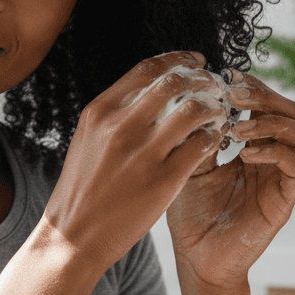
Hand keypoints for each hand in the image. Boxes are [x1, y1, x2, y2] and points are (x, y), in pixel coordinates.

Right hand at [44, 50, 241, 272]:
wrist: (74, 236)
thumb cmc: (83, 189)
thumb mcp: (88, 139)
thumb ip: (116, 114)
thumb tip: (151, 90)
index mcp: (100, 112)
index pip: (147, 69)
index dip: (178, 59)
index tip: (195, 61)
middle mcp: (121, 126)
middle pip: (175, 82)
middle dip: (203, 78)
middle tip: (216, 85)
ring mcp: (143, 153)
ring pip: (194, 110)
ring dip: (214, 106)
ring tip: (221, 112)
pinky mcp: (164, 180)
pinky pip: (202, 145)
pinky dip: (214, 137)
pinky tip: (217, 139)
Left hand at [165, 69, 294, 289]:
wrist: (196, 259)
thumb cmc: (191, 214)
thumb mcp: (187, 164)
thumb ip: (199, 135)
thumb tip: (201, 96)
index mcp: (251, 146)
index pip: (265, 104)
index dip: (251, 85)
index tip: (226, 77)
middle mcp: (272, 158)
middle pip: (292, 110)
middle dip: (265, 95)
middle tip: (234, 94)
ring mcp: (281, 178)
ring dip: (272, 122)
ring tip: (237, 128)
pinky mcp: (286, 200)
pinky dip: (276, 151)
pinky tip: (244, 154)